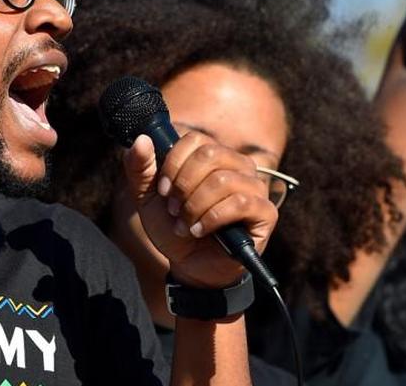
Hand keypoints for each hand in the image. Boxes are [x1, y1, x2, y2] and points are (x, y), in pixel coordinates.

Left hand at [122, 132, 277, 288]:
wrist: (189, 266)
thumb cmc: (173, 227)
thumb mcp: (148, 198)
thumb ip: (140, 168)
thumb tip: (141, 140)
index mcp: (213, 156)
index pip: (195, 139)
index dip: (174, 163)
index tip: (162, 190)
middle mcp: (238, 166)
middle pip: (210, 154)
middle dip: (183, 185)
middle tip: (174, 209)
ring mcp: (255, 187)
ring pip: (222, 180)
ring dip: (195, 206)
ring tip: (185, 224)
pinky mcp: (266, 212)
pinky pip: (241, 203)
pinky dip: (211, 218)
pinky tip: (198, 231)